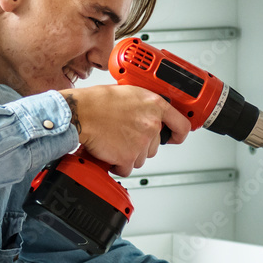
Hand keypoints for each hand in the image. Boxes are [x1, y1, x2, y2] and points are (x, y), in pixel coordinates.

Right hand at [63, 84, 190, 176]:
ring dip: (127, 154)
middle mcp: (151, 123)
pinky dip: (117, 164)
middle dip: (140, 145)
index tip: (174, 138)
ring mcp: (142, 141)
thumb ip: (144, 106)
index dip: (178, 135)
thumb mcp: (129, 93)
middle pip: (154, 146)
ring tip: (114, 140)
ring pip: (140, 158)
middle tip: (123, 135)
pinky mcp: (129, 156)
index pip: (181, 125)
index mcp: (154, 105)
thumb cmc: (97, 102)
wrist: (80, 112)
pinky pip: (127, 168)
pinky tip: (109, 151)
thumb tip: (148, 115)